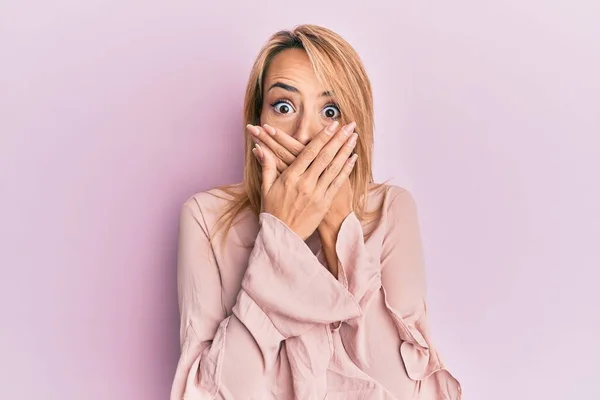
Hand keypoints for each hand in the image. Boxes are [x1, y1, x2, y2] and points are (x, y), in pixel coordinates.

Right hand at [250, 121, 358, 240]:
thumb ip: (266, 166)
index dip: (323, 137)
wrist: (283, 236)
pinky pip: (337, 183)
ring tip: (353, 137)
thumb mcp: (266, 188)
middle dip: (338, 139)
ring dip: (345, 151)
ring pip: (334, 168)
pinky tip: (353, 158)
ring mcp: (317, 193)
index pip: (309, 152)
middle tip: (349, 125)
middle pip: (325, 156)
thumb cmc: (273, 212)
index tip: (332, 125)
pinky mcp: (324, 203)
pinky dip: (346, 170)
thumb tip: (259, 148)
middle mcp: (306, 183)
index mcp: (291, 177)